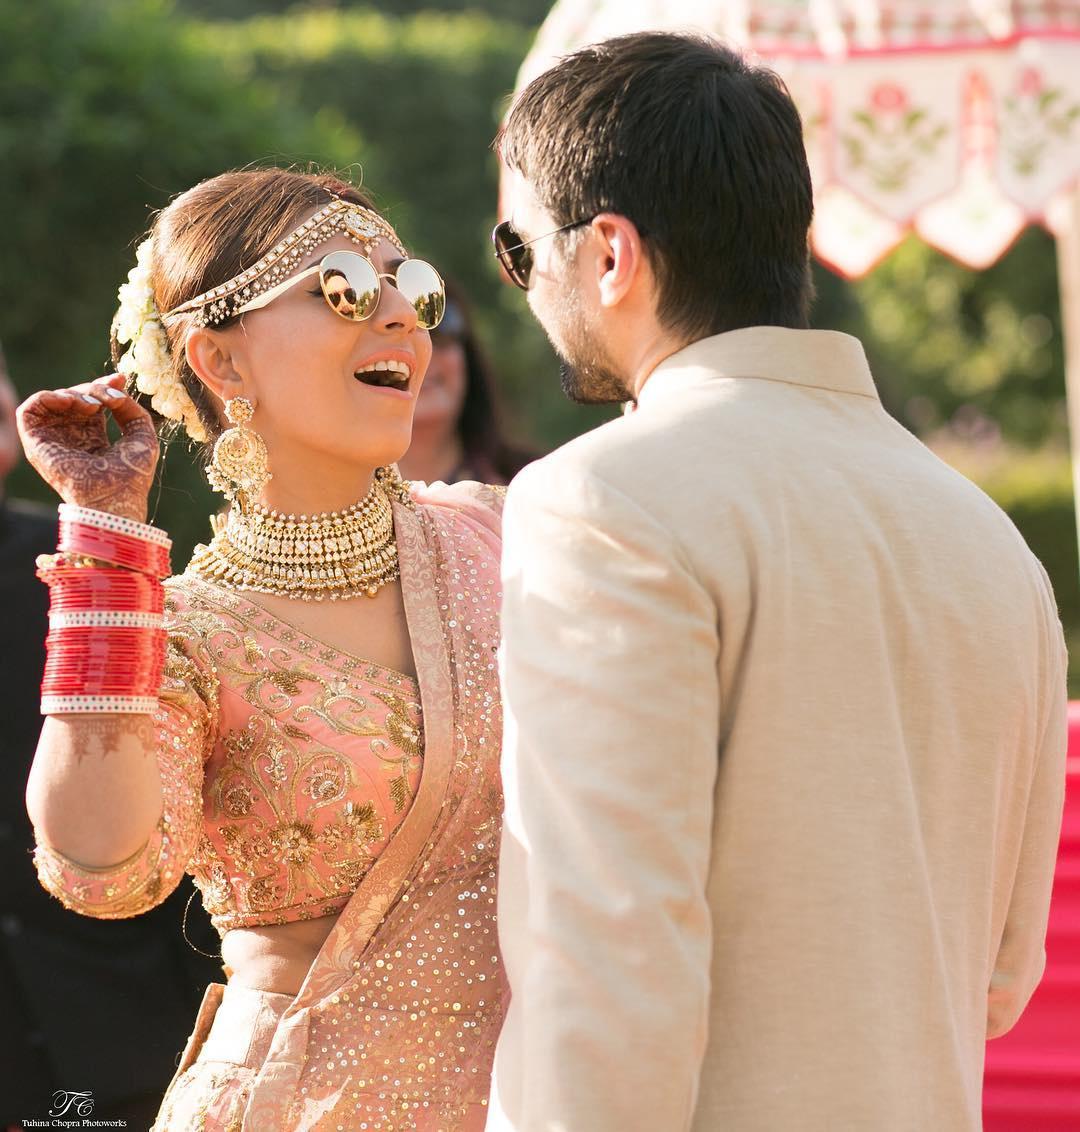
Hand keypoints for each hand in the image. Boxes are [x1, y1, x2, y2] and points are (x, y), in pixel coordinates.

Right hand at [16, 373, 157, 521]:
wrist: (115, 496)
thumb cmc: (132, 473)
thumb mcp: (141, 434)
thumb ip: (130, 408)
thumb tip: (116, 387)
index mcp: (92, 437)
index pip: (91, 402)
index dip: (103, 386)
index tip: (119, 380)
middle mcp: (70, 436)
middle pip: (75, 396)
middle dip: (94, 388)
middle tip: (111, 397)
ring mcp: (52, 439)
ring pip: (55, 399)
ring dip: (75, 393)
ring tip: (94, 406)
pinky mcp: (35, 442)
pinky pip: (30, 409)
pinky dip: (49, 397)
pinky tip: (72, 403)